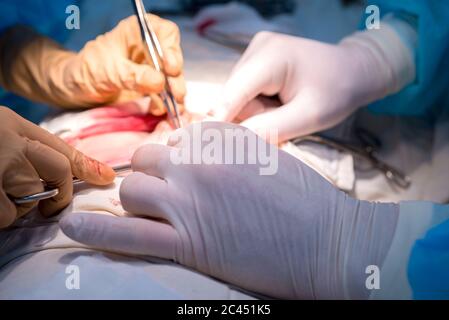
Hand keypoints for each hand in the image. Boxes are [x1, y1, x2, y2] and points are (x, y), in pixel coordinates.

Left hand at [0, 15, 185, 113]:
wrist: (75, 91)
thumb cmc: (86, 72)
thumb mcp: (106, 72)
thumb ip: (132, 76)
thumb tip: (159, 82)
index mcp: (136, 33)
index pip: (164, 33)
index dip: (172, 49)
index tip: (170, 67)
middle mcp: (148, 49)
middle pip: (173, 59)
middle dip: (175, 78)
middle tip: (175, 94)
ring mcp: (152, 69)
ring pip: (172, 79)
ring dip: (174, 95)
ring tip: (172, 109)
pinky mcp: (152, 88)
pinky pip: (166, 95)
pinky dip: (168, 105)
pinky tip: (163, 112)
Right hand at [0, 107, 114, 228]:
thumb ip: (26, 149)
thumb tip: (61, 173)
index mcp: (12, 124)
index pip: (60, 146)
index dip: (86, 166)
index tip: (107, 178)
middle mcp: (10, 139)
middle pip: (60, 169)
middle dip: (60, 194)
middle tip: (48, 209)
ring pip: (33, 196)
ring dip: (20, 206)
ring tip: (0, 196)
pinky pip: (8, 213)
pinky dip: (2, 215)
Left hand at [61, 122, 397, 298]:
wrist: (326, 241)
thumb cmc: (305, 200)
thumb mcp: (266, 155)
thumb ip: (227, 148)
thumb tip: (194, 151)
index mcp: (221, 139)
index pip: (176, 137)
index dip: (178, 155)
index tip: (186, 168)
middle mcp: (198, 164)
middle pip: (148, 160)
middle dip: (154, 174)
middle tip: (171, 192)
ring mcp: (188, 202)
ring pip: (134, 189)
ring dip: (141, 199)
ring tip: (159, 213)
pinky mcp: (186, 242)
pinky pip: (127, 233)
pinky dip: (98, 229)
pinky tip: (74, 226)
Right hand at [212, 30, 413, 141]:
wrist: (354, 70)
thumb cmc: (338, 91)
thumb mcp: (308, 116)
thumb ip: (270, 129)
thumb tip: (233, 144)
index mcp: (271, 56)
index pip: (234, 92)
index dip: (219, 121)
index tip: (209, 148)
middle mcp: (257, 48)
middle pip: (233, 96)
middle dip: (248, 119)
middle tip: (280, 126)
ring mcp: (255, 52)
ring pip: (237, 96)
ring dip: (254, 114)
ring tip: (283, 113)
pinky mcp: (256, 60)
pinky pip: (244, 92)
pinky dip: (257, 106)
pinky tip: (277, 106)